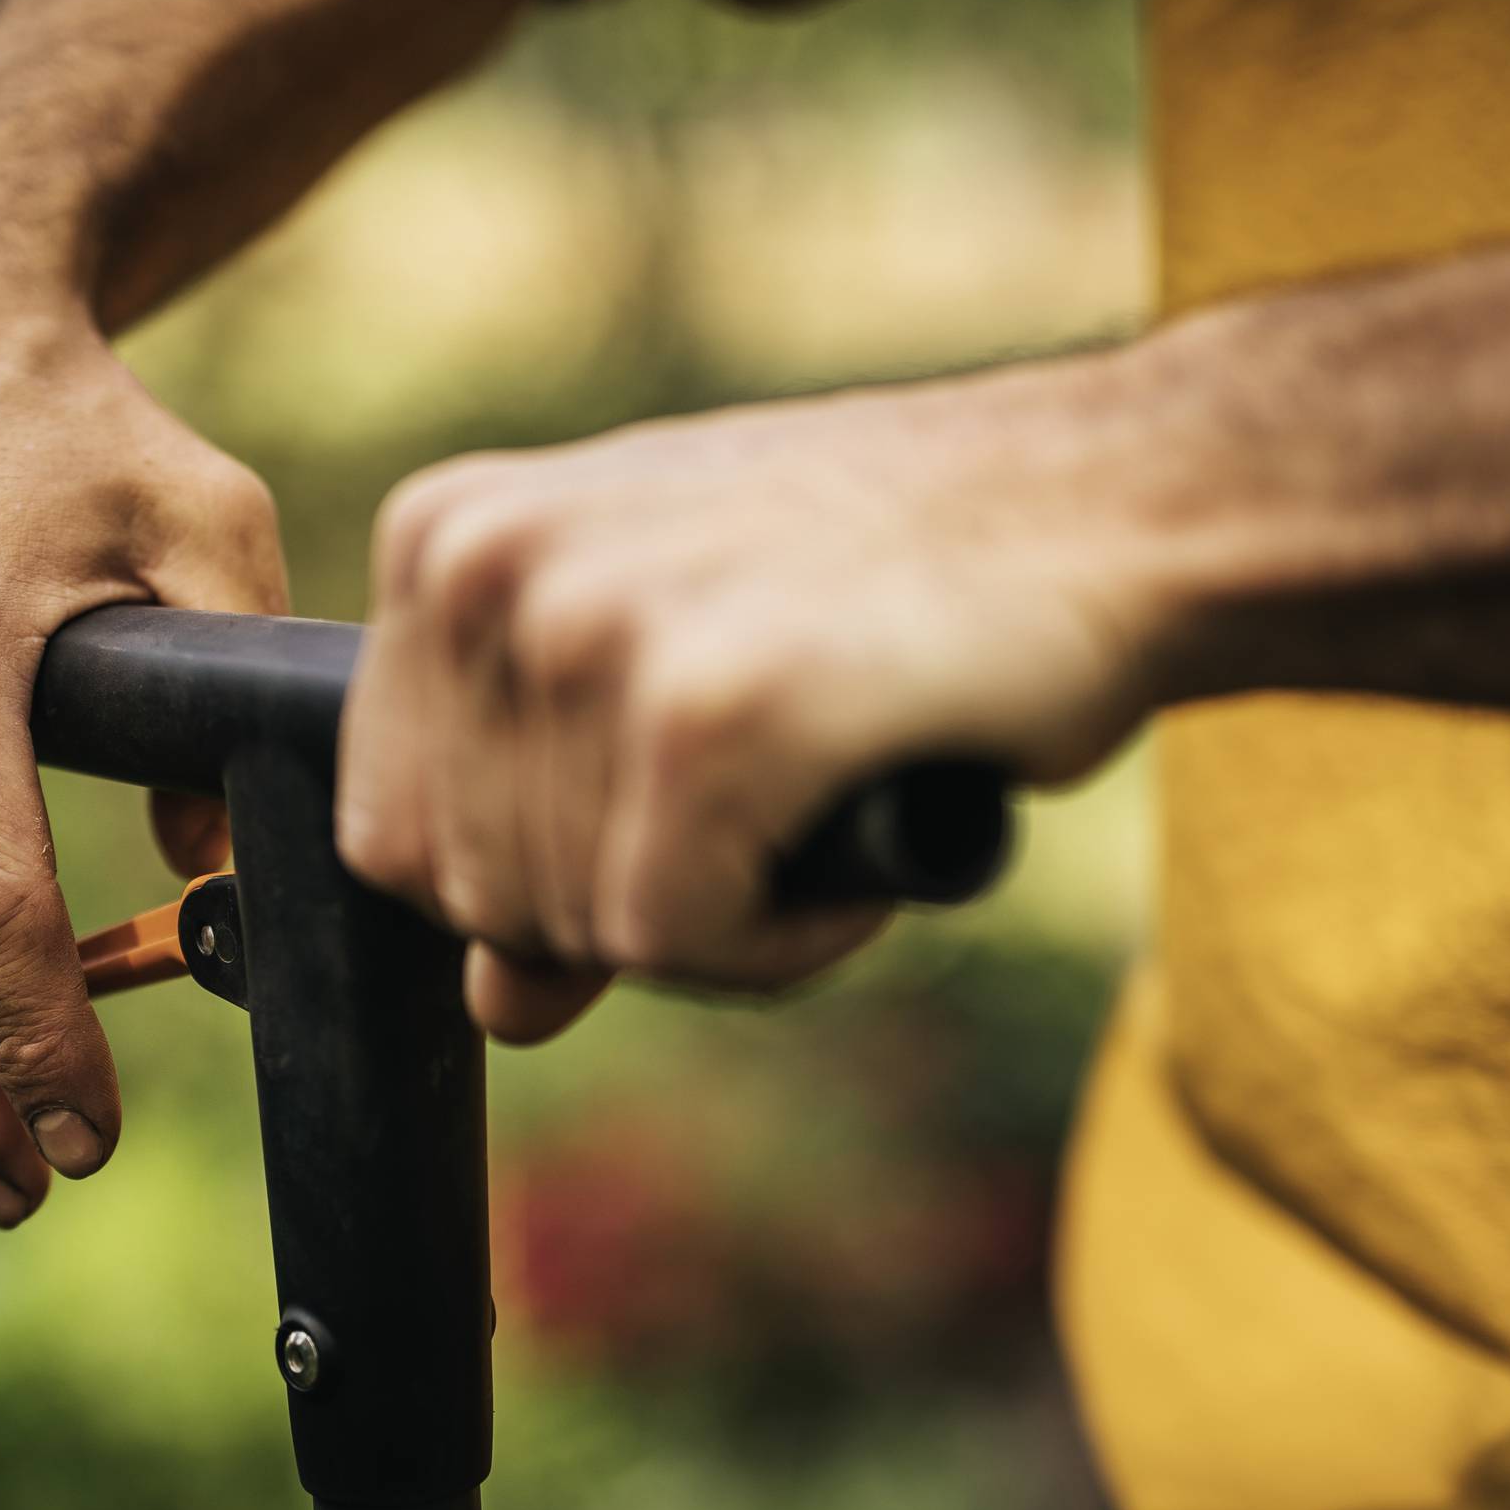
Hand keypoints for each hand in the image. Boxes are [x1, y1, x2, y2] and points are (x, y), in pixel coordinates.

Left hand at [335, 360, 1164, 1043]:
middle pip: (478, 903)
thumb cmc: (894, 585)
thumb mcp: (676, 673)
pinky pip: (678, 945)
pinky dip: (790, 935)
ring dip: (729, 916)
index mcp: (445, 537)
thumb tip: (495, 1006)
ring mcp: (587, 631)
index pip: (390, 835)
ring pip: (579, 934)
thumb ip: (555, 824)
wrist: (1119, 502)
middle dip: (634, 902)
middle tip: (778, 788)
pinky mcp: (703, 714)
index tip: (673, 799)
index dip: (536, 877)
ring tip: (831, 772)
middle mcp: (486, 566)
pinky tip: (869, 807)